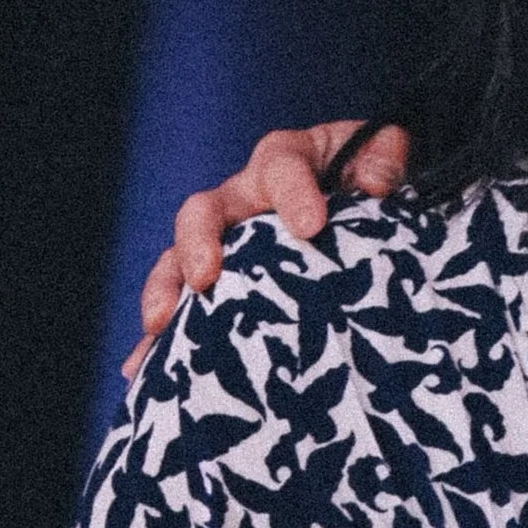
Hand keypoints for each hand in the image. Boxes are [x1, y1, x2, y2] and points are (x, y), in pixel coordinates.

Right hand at [125, 119, 412, 375]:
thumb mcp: (381, 159)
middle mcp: (243, 199)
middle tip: (205, 277)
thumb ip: (382, 160)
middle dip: (199, 242)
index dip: (292, 193)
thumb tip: (376, 184)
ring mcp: (224, 242)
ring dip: (165, 290)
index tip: (309, 227)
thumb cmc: (369, 178)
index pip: (282, 167)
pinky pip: (182, 307)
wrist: (361, 202)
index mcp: (286, 162)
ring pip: (179, 259)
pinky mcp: (218, 282)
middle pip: (206, 211)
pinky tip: (144, 368)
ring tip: (160, 325)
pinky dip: (162, 338)